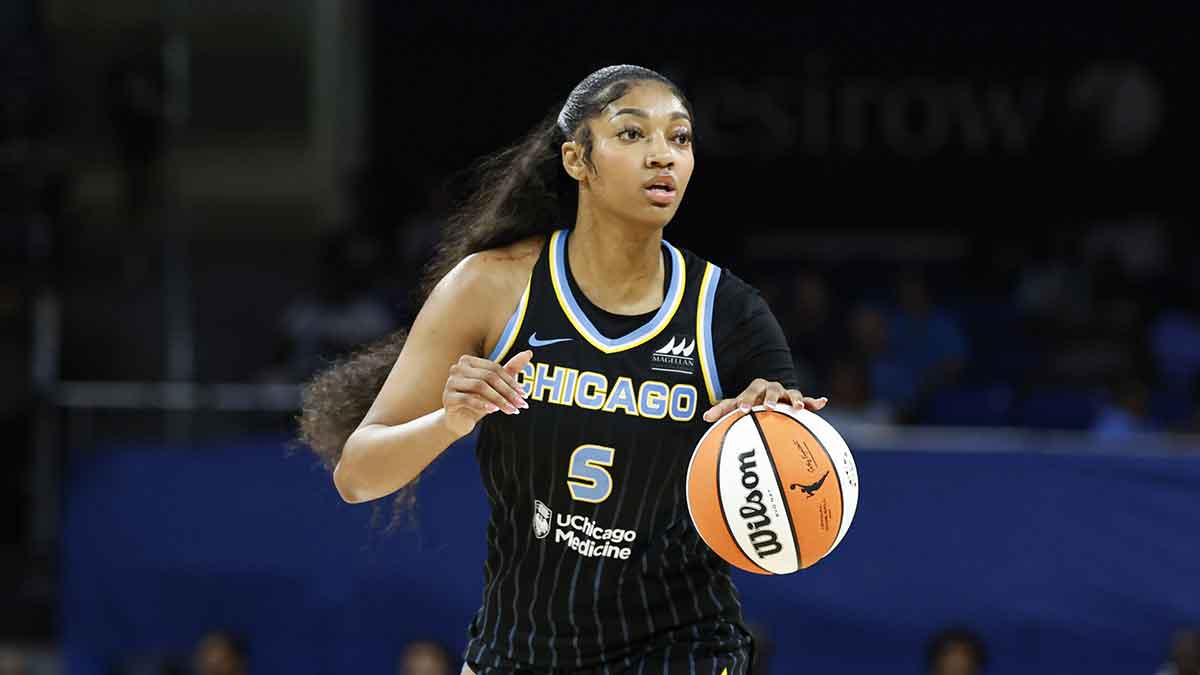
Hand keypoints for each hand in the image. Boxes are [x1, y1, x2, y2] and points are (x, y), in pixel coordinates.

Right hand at [442, 349, 532, 436]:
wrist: (459, 421)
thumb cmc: (479, 400)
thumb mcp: (496, 386)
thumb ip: (510, 369)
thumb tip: (529, 353)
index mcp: (468, 361)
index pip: (494, 368)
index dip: (511, 381)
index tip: (524, 395)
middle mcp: (457, 368)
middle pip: (488, 377)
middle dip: (507, 392)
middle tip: (521, 405)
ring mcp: (450, 382)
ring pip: (480, 387)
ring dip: (499, 400)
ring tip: (511, 410)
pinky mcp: (447, 397)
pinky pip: (467, 399)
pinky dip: (483, 404)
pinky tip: (494, 410)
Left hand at [701, 378, 827, 422]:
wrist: (766, 394)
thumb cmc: (750, 403)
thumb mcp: (735, 406)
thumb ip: (722, 411)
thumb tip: (705, 418)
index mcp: (755, 389)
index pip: (748, 392)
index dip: (745, 400)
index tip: (742, 411)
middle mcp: (771, 389)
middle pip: (770, 390)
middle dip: (769, 397)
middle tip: (767, 408)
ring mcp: (786, 394)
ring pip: (791, 394)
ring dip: (794, 400)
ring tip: (798, 409)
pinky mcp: (799, 401)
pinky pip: (808, 401)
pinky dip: (815, 401)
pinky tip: (823, 402)